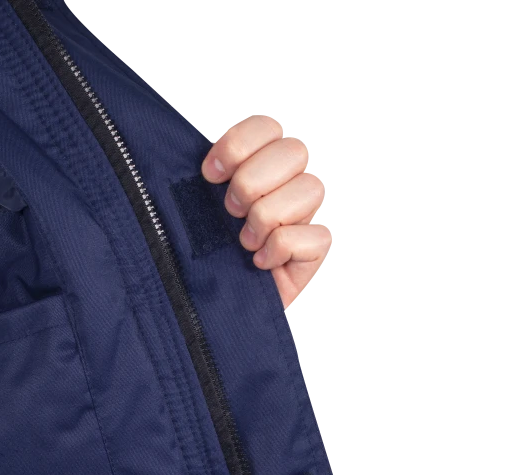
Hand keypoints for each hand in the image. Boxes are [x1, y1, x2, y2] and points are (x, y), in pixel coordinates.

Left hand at [201, 115, 330, 308]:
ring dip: (266, 217)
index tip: (209, 176)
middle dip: (252, 182)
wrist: (214, 306)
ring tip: (244, 242)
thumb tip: (202, 165)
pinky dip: (279, 250)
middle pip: (293, 150)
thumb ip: (207, 179)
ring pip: (309, 188)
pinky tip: (260, 263)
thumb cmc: (208, 255)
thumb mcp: (199, 210)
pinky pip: (312, 236)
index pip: (268, 126)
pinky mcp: (315, 250)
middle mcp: (290, 184)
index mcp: (262, 163)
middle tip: (230, 211)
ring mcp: (306, 216)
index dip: (237, 146)